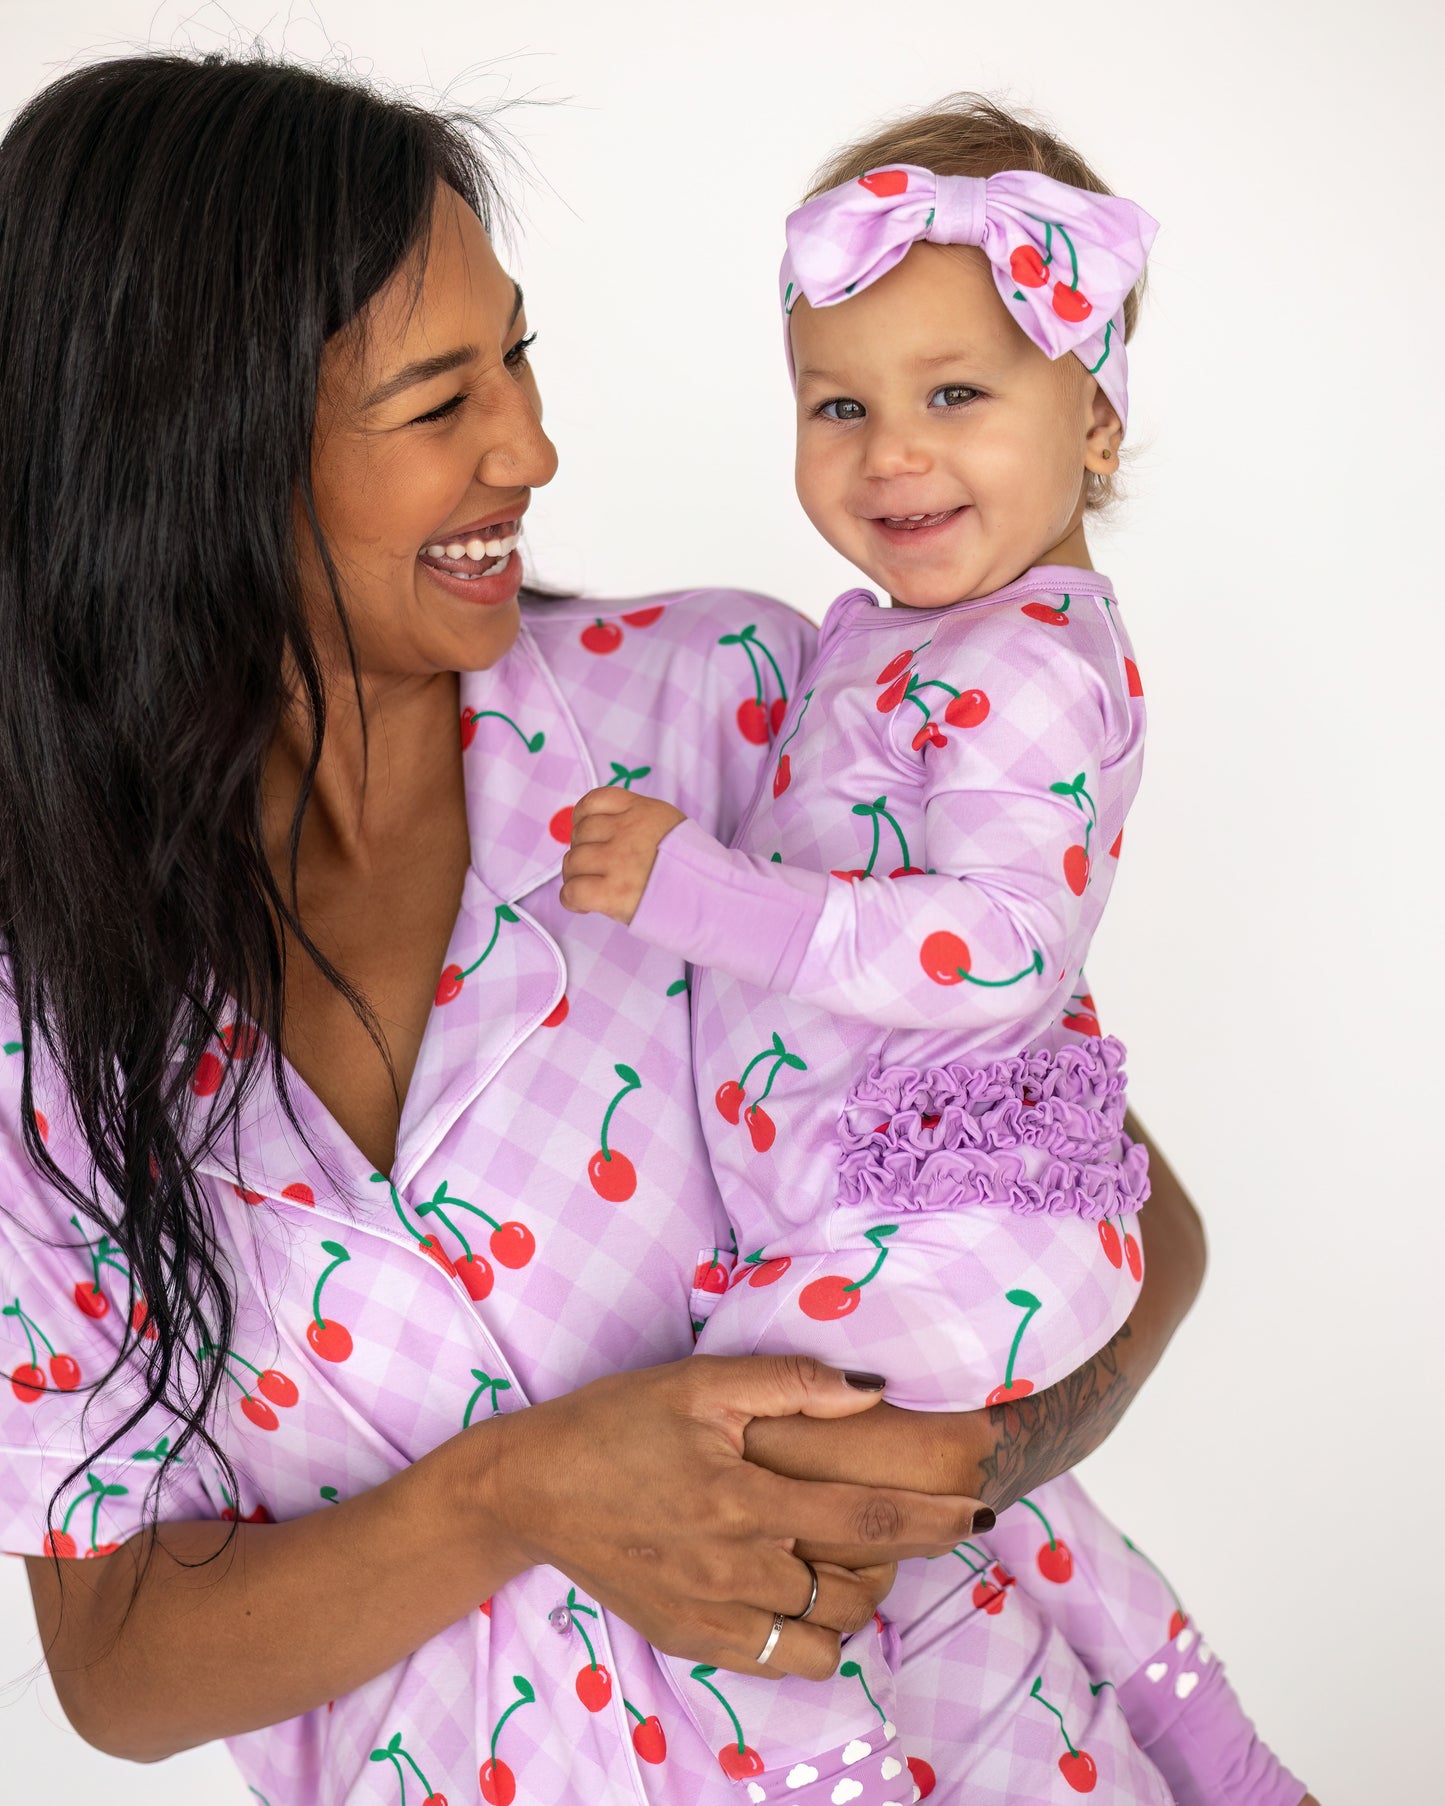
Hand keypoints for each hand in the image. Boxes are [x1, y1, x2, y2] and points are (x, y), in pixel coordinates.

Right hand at [477, 1354, 989, 1680]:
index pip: (865, 1518)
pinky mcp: (690, 1640)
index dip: (932, 1518)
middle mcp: (734, 1569)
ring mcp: (711, 1615)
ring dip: (855, 1602)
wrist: (530, 1487)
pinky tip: (800, 1593)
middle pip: (856, 1586)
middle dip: (899, 1560)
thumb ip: (790, 1383)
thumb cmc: (614, 1423)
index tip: (980, 1513)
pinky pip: (780, 1660)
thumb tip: (872, 1389)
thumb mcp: (698, 1382)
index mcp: (742, 1499)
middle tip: (902, 1526)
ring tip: (848, 1560)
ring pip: (825, 1636)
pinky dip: (809, 1635)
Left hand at [560, 787, 684, 923]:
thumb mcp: (672, 827)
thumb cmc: (695, 869)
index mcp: (643, 811)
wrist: (717, 897)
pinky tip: (585, 906)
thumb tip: (600, 831)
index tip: (589, 836)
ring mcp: (618, 861)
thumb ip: (639, 822)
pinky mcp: (613, 892)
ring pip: (573, 862)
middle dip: (583, 851)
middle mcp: (627, 831)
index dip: (582, 820)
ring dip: (577, 877)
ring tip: (594, 889)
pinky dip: (572, 900)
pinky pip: (572, 891)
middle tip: (597, 870)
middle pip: (580, 834)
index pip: (594, 801)